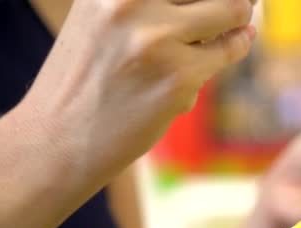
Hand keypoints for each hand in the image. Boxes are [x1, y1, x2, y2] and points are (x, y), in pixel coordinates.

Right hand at [25, 0, 254, 175]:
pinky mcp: (178, 77)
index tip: (225, 3)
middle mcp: (130, 0)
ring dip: (236, 24)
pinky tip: (212, 62)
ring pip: (232, 11)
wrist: (56, 140)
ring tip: (233, 32)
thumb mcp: (105, 18)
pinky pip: (227, 52)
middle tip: (244, 7)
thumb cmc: (87, 78)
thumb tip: (234, 1)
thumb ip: (155, 3)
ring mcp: (156, 39)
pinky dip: (230, 53)